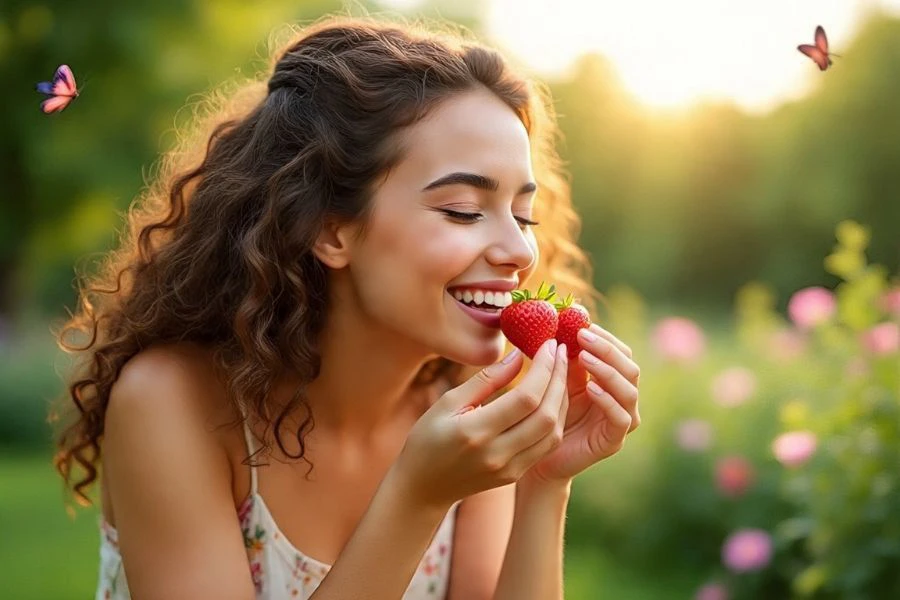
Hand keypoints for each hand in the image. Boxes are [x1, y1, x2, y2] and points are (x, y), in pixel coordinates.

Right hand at [395, 339, 567, 509]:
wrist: (423, 487)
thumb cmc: (427, 438)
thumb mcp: (448, 402)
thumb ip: (485, 380)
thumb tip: (518, 355)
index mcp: (475, 432)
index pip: (525, 398)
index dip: (543, 368)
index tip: (549, 344)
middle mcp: (497, 454)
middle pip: (545, 415)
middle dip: (559, 379)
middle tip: (561, 351)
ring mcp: (509, 469)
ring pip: (552, 432)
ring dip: (562, 398)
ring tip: (560, 370)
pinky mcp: (515, 475)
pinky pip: (546, 445)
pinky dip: (556, 418)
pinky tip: (553, 396)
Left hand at [522, 323, 640, 484]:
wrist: (537, 454)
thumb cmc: (547, 413)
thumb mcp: (558, 380)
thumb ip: (567, 358)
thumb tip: (563, 323)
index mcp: (612, 381)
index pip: (621, 353)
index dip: (606, 337)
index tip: (582, 324)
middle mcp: (622, 399)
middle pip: (630, 368)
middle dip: (607, 349)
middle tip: (583, 336)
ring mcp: (622, 421)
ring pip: (629, 390)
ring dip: (607, 370)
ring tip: (585, 357)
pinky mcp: (614, 441)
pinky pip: (620, 418)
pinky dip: (607, 400)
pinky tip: (590, 388)